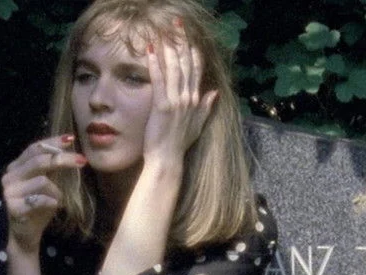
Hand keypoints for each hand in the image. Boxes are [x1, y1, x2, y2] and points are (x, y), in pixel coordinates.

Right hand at [0, 135, 86, 252]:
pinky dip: (52, 202)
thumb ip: (52, 167)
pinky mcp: (13, 208)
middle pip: (39, 161)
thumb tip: (69, 145)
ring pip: (42, 181)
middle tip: (82, 160)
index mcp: (16, 167)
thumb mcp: (47, 183)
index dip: (53, 142)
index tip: (72, 138)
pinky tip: (54, 206)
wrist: (26, 234)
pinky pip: (40, 200)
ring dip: (57, 191)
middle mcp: (10, 176)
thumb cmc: (39, 207)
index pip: (34, 148)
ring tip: (57, 200)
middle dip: (63, 159)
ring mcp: (9, 192)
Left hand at [143, 19, 217, 165]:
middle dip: (182, 42)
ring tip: (164, 31)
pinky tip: (151, 50)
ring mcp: (176, 101)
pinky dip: (155, 63)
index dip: (193, 53)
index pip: (197, 71)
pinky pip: (159, 80)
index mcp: (196, 101)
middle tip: (177, 25)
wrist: (168, 159)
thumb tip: (214, 92)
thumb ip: (206, 107)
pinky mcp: (163, 106)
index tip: (190, 38)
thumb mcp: (197, 125)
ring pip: (175, 68)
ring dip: (169, 48)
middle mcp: (189, 98)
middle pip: (187, 64)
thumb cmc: (179, 144)